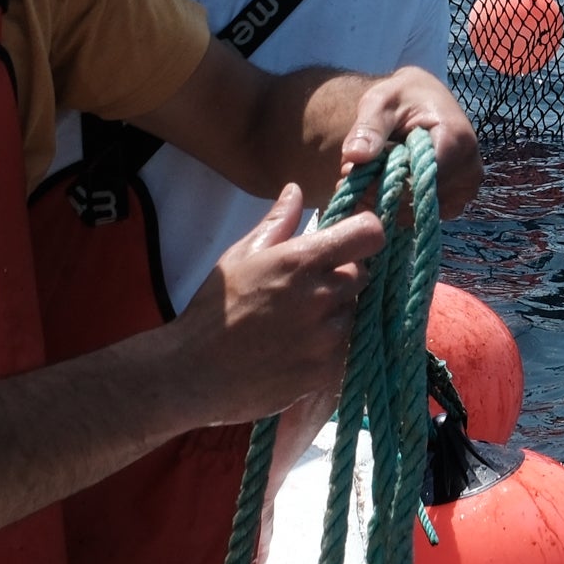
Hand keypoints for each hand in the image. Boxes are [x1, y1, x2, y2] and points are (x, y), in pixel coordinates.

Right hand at [169, 185, 383, 427]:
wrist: (195, 373)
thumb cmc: (215, 310)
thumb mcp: (240, 255)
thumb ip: (277, 222)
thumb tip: (296, 190)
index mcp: (301, 260)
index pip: (368, 233)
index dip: (364, 233)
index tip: (350, 240)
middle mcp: (322, 295)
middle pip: (363, 274)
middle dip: (344, 275)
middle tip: (314, 286)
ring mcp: (327, 337)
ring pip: (358, 312)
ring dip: (340, 313)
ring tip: (305, 321)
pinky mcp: (327, 371)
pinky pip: (351, 349)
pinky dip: (336, 347)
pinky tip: (306, 347)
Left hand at [339, 67, 483, 218]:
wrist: (423, 98)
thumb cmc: (401, 97)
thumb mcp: (379, 102)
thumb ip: (368, 128)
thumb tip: (355, 156)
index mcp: (456, 139)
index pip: (420, 181)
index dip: (384, 183)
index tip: (354, 175)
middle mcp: (470, 168)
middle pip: (420, 199)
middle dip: (384, 192)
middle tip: (356, 177)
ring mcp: (467, 186)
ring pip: (421, 211)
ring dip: (392, 201)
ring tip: (372, 176)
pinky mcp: (460, 197)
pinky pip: (427, 214)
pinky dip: (404, 206)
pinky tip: (391, 183)